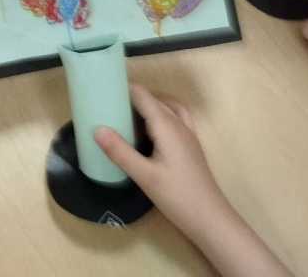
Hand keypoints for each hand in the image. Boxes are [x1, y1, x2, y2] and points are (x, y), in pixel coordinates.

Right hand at [94, 83, 225, 238]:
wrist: (210, 218)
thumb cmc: (177, 196)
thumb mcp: (144, 176)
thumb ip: (120, 152)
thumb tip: (97, 129)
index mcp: (166, 125)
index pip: (142, 95)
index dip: (123, 89)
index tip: (103, 91)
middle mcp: (178, 123)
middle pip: (153, 99)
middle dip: (131, 98)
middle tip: (108, 107)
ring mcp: (187, 133)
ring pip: (166, 107)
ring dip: (148, 105)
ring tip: (128, 117)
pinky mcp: (191, 145)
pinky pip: (176, 118)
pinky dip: (162, 114)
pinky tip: (153, 131)